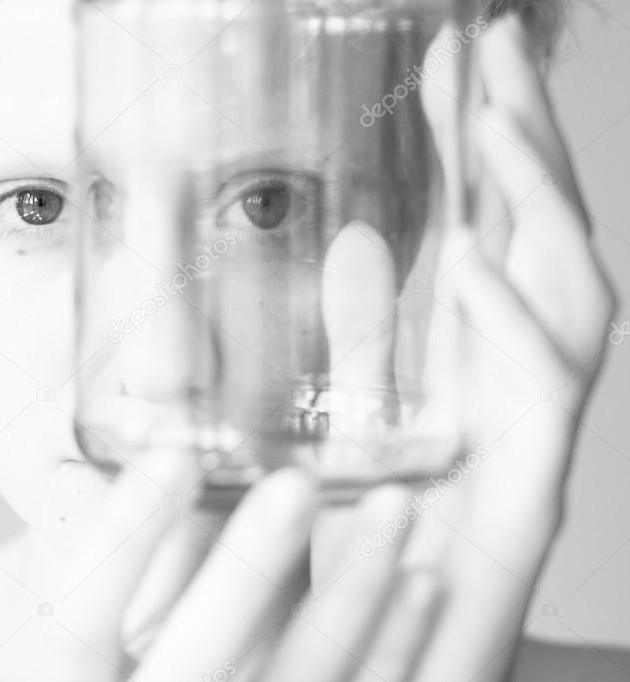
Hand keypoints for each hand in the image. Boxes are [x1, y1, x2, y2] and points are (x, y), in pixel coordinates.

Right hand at [38, 449, 444, 681]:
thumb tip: (86, 472)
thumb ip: (75, 576)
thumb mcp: (50, 638)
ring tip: (393, 509)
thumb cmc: (89, 667)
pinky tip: (422, 584)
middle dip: (249, 569)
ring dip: (352, 600)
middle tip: (295, 485)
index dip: (124, 537)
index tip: (170, 455)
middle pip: (197, 659)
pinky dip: (394, 649)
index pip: (81, 621)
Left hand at [312, 13, 616, 681]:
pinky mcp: (525, 505)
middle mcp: (508, 394)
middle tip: (489, 45)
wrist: (357, 664)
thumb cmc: (331, 556)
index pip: (484, 230)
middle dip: (519, 142)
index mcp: (463, 369)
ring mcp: (528, 442)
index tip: (453, 57)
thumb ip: (341, 343)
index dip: (476, 142)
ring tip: (494, 113)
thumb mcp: (311, 428)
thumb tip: (347, 246)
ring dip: (534, 204)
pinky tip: (471, 257)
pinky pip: (539, 404)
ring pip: (564, 301)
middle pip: (531, 246)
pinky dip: (510, 325)